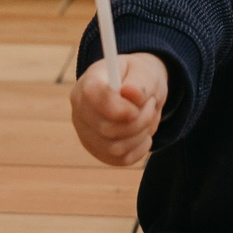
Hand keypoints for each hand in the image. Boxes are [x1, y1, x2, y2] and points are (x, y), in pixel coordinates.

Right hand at [69, 51, 165, 166]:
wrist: (137, 92)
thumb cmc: (139, 77)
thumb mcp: (145, 72)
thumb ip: (139, 82)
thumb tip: (130, 92)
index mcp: (89, 81)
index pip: (92, 95)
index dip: (117, 106)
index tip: (141, 106)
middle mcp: (80, 109)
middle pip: (106, 128)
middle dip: (139, 120)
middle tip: (152, 105)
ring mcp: (85, 132)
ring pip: (114, 148)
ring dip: (141, 134)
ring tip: (148, 117)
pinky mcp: (97, 151)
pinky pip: (121, 159)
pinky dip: (139, 148)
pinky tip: (143, 133)